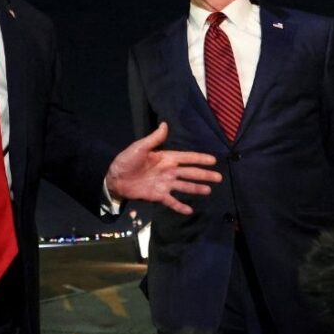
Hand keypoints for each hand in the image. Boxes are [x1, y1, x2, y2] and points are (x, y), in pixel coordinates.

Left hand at [105, 122, 220, 215]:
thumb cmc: (126, 160)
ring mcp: (164, 184)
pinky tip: (190, 210)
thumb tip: (165, 124)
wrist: (115, 178)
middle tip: (219, 178)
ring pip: (184, 186)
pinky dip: (180, 206)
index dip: (200, 158)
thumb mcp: (140, 147)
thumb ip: (154, 139)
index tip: (213, 160)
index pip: (187, 158)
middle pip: (190, 173)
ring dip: (196, 188)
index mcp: (166, 158)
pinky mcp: (158, 196)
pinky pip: (172, 201)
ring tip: (209, 191)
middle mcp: (168, 171)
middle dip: (204, 175)